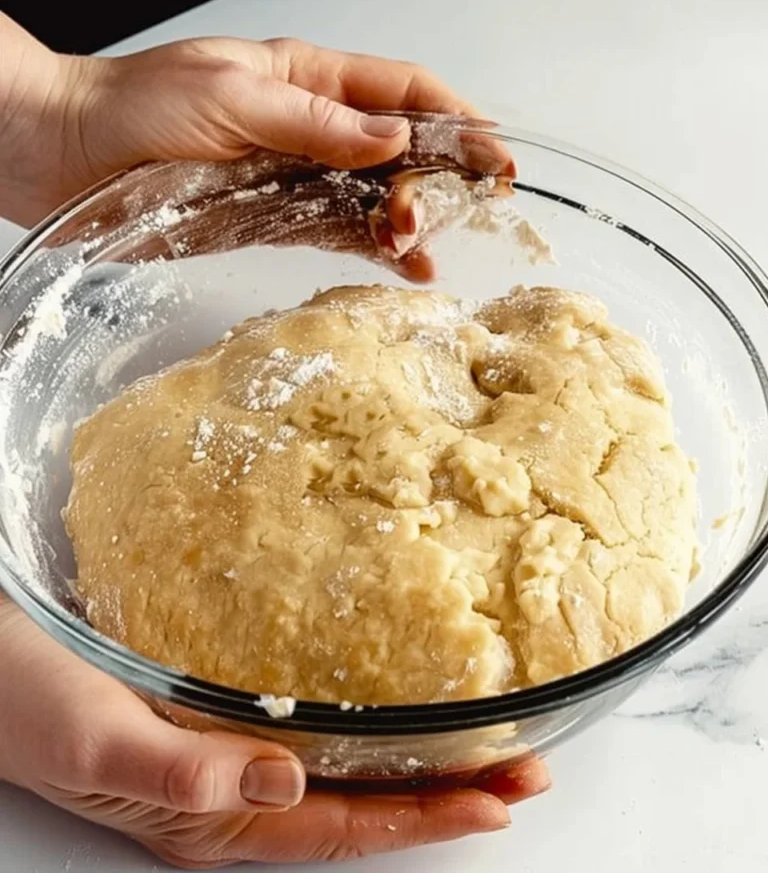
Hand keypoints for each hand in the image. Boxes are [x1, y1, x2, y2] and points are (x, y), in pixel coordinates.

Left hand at [0, 15, 512, 232]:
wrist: (72, 157)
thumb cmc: (137, 108)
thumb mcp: (230, 96)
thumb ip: (313, 123)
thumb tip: (390, 138)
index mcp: (307, 77)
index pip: (402, 91)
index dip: (455, 119)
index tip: (494, 153)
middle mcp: (312, 127)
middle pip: (400, 149)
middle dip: (440, 176)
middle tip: (462, 208)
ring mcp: (297, 175)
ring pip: (375, 196)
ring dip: (408, 218)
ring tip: (422, 243)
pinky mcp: (276, 218)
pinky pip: (339, 232)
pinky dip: (375, 247)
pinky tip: (405, 262)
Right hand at [0, 597, 549, 867]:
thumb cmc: (26, 704)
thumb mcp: (98, 740)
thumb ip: (182, 771)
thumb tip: (281, 777)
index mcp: (212, 821)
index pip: (343, 830)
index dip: (425, 819)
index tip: (498, 799)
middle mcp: (230, 798)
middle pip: (360, 807)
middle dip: (446, 796)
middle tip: (524, 771)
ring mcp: (224, 762)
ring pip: (345, 772)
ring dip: (417, 761)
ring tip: (486, 744)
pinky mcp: (215, 719)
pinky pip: (310, 733)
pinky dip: (366, 727)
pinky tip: (391, 706)